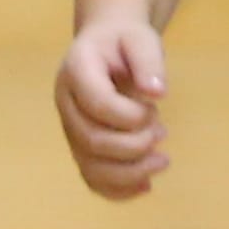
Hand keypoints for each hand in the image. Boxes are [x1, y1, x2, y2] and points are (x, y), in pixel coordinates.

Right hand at [54, 18, 168, 199]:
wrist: (106, 47)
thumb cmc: (124, 42)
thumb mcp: (141, 38)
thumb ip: (149, 61)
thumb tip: (157, 93)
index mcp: (76, 71)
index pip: (98, 104)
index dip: (131, 115)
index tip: (154, 107)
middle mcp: (66, 103)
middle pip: (92, 140)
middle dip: (135, 144)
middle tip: (162, 130)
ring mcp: (71, 129)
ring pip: (90, 167)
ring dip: (131, 172)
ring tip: (162, 160)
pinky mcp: (81, 147)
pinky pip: (92, 179)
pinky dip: (119, 190)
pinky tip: (146, 186)